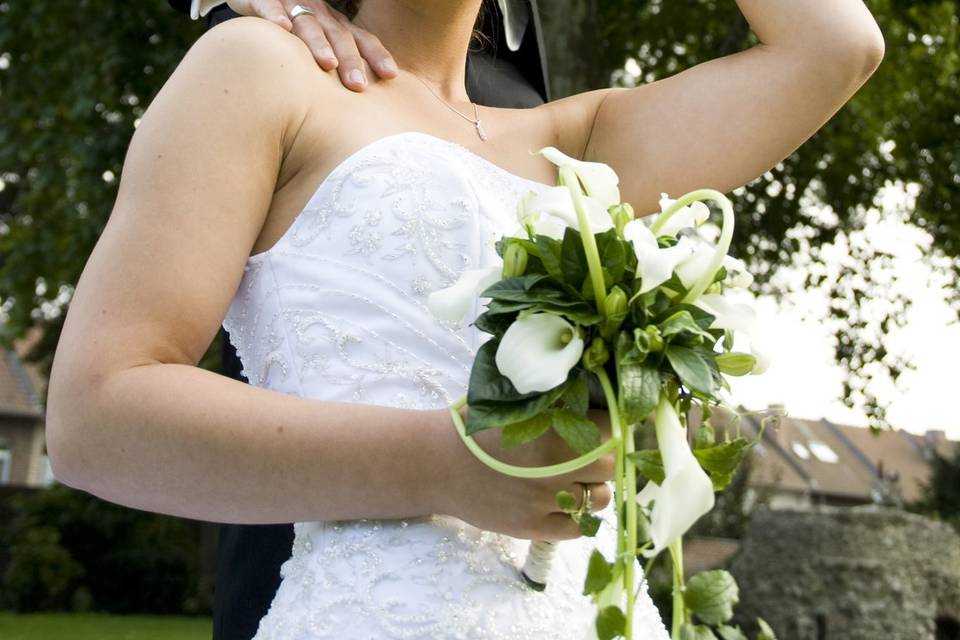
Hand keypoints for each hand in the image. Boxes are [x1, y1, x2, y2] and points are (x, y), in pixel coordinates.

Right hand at [225, 0, 397, 90]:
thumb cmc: (292, 30)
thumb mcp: (320, 43)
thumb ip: (336, 69)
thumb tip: (356, 108)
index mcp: (335, 25)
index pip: (362, 39)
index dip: (376, 55)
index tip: (391, 75)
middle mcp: (318, 14)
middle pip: (339, 36)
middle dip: (350, 60)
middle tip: (359, 86)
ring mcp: (292, 5)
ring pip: (308, 23)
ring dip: (318, 42)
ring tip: (327, 63)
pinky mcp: (264, 1)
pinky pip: (270, 6)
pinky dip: (275, 14)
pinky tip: (282, 27)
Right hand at [435, 407, 616, 541]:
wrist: (437, 463)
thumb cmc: (475, 427)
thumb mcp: (517, 402)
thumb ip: (555, 400)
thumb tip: (593, 395)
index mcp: (554, 428)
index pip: (609, 429)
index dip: (608, 427)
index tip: (601, 427)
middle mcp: (556, 466)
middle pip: (608, 465)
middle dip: (602, 458)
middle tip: (587, 454)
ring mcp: (546, 500)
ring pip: (598, 499)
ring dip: (592, 488)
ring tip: (575, 480)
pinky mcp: (533, 526)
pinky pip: (577, 528)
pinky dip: (576, 516)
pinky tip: (561, 503)